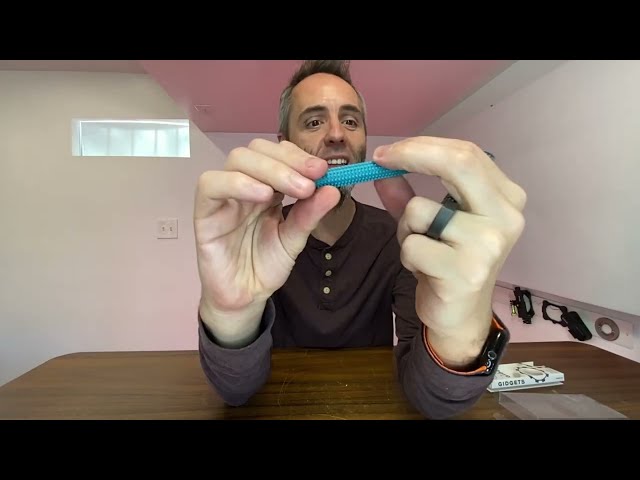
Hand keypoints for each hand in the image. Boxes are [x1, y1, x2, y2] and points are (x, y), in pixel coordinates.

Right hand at [194, 139, 339, 345]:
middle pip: (256, 150)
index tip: (323, 170)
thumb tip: (334, 189)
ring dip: (271, 169)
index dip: (299, 156)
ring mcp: (222, 196)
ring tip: (297, 190)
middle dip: (288, 160)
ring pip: (237, 160)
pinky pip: (211, 185)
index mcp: (265, 186)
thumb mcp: (295, 239)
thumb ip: (310, 214)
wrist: (245, 296)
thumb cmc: (266, 265)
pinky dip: (237, 183)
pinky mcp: (204, 212)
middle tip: (312, 178)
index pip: (277, 153)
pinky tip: (263, 196)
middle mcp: (243, 185)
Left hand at [372, 137, 525, 368]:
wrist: (460, 315)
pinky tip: (424, 269)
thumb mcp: (429, 223)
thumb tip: (382, 166)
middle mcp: (505, 217)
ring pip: (420, 210)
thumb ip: (407, 194)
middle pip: (458, 163)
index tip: (387, 152)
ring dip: (405, 227)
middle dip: (411, 155)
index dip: (422, 146)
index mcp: (505, 198)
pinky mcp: (465, 272)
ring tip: (420, 248)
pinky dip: (407, 254)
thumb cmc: (448, 261)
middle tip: (380, 160)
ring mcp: (488, 246)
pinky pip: (413, 245)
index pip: (466, 154)